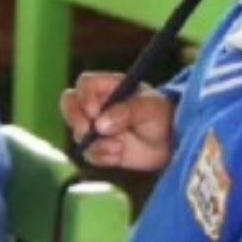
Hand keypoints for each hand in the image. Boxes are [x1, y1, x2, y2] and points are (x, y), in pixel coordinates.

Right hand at [59, 72, 174, 169]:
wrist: (172, 143)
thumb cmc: (161, 115)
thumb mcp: (150, 107)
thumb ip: (127, 111)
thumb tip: (100, 123)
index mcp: (108, 87)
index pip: (85, 84)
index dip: (85, 96)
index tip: (94, 112)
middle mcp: (97, 105)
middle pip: (69, 104)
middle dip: (74, 118)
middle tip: (86, 130)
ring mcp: (96, 127)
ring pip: (77, 132)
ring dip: (95, 143)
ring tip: (119, 147)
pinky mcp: (99, 147)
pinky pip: (89, 153)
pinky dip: (102, 157)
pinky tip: (119, 155)